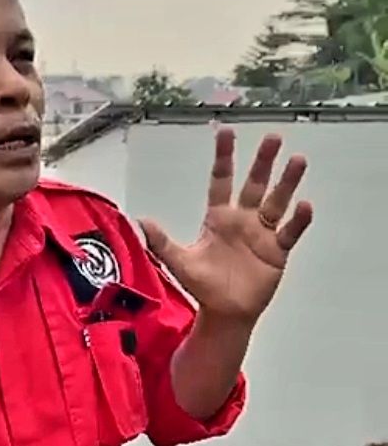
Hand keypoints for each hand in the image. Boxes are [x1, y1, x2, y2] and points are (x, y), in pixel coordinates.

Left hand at [139, 128, 312, 323]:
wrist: (225, 314)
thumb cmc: (203, 287)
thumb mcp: (179, 262)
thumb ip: (162, 242)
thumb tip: (141, 220)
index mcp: (219, 218)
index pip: (221, 180)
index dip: (224, 157)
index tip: (225, 132)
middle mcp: (243, 220)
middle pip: (255, 184)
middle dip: (263, 162)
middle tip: (273, 137)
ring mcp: (262, 234)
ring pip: (277, 202)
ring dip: (287, 182)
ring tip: (298, 160)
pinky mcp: (277, 251)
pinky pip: (289, 232)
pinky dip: (298, 220)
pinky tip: (304, 205)